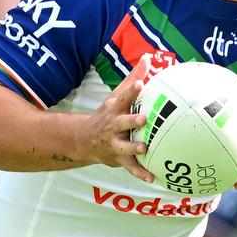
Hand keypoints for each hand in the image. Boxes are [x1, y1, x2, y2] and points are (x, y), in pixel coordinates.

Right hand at [85, 55, 154, 182]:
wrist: (84, 140)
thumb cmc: (107, 115)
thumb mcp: (117, 96)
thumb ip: (133, 78)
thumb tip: (148, 58)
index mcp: (114, 109)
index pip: (123, 97)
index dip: (131, 90)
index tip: (141, 83)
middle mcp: (113, 126)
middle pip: (122, 123)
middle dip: (132, 121)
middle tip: (144, 119)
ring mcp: (114, 143)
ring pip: (124, 147)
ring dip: (133, 148)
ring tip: (144, 148)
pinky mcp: (118, 158)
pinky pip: (130, 167)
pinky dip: (141, 173)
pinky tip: (152, 177)